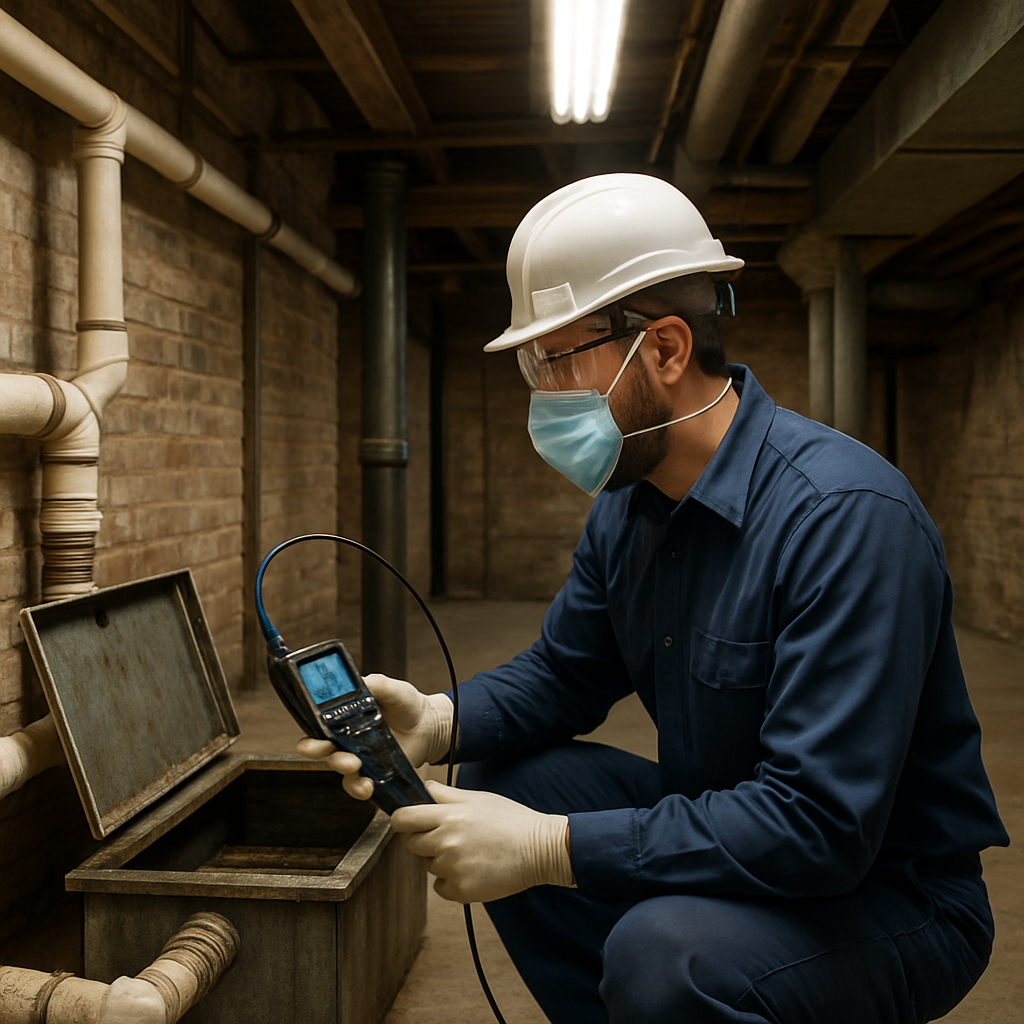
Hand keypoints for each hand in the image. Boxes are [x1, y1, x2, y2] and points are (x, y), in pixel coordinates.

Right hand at [296, 674, 452, 801]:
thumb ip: (375, 684)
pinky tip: (368, 786)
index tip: (314, 729)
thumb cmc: (406, 704)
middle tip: (328, 748)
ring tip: (355, 764)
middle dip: (317, 750)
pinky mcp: (372, 773)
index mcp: (343, 716)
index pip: (316, 723)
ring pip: (338, 768)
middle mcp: (345, 738)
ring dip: (341, 767)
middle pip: (320, 748)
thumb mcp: (392, 688)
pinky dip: (359, 788)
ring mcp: (358, 757)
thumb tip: (359, 681)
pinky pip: (358, 785)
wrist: (428, 725)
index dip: (310, 726)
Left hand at [390, 780, 573, 902]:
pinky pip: (440, 887)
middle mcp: (447, 843)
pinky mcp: (461, 891)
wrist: (538, 849)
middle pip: (411, 844)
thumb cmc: (509, 819)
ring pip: (428, 865)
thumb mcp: (477, 798)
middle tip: (447, 836)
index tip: (408, 822)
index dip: (402, 820)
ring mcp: (453, 869)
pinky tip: (472, 868)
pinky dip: (451, 881)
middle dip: (422, 839)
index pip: (403, 820)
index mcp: (449, 816)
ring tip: (469, 851)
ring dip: (440, 860)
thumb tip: (423, 787)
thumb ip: (445, 795)